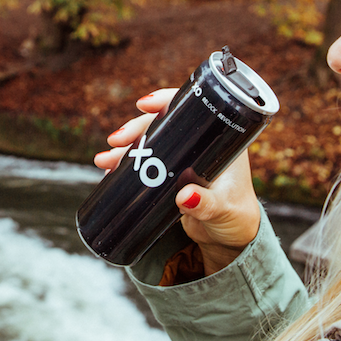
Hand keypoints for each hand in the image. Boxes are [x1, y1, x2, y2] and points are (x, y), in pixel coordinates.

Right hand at [94, 89, 260, 275]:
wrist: (230, 239)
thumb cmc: (236, 218)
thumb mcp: (223, 209)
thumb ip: (207, 204)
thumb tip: (185, 197)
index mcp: (220, 139)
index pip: (192, 108)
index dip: (166, 101)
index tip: (144, 104)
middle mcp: (200, 144)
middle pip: (163, 123)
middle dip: (135, 129)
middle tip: (115, 141)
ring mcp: (183, 159)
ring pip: (150, 142)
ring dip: (125, 148)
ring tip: (104, 161)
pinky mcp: (171, 175)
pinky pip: (146, 162)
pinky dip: (127, 164)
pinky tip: (110, 170)